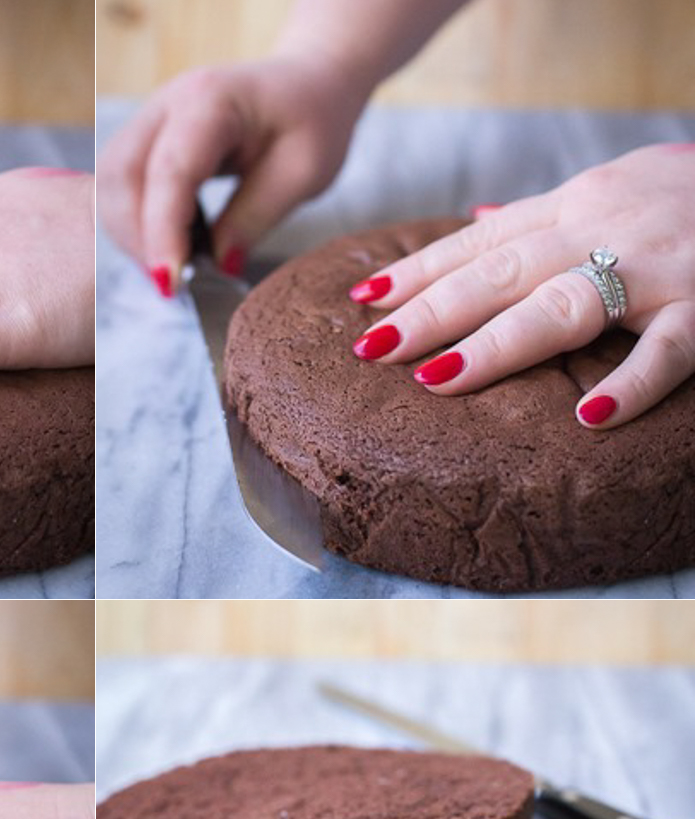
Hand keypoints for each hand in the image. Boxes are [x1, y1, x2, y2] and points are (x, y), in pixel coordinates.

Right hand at [97, 56, 366, 295]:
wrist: (307, 84)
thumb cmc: (313, 122)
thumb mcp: (304, 172)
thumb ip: (256, 217)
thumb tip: (217, 265)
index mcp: (210, 100)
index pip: (169, 171)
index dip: (163, 231)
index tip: (170, 283)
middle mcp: (167, 104)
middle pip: (121, 175)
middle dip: (138, 239)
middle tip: (174, 283)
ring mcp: (150, 120)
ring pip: (110, 184)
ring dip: (131, 235)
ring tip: (173, 266)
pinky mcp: (145, 142)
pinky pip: (119, 187)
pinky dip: (134, 226)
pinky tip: (169, 246)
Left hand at [349, 143, 695, 429]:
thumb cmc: (688, 195)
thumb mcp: (610, 190)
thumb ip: (541, 215)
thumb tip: (472, 223)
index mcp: (575, 206)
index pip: (479, 242)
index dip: (419, 271)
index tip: (364, 301)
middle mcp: (604, 229)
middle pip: (502, 273)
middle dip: (433, 312)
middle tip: (372, 348)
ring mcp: (657, 268)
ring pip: (566, 306)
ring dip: (498, 344)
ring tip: (438, 379)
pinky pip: (670, 349)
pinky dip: (633, 383)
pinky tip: (590, 419)